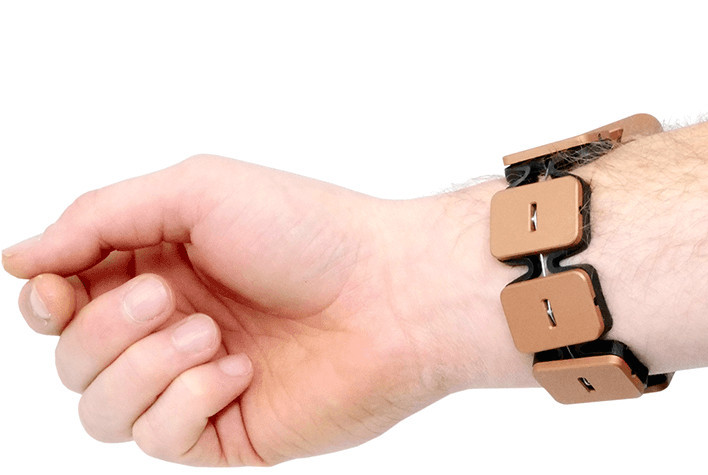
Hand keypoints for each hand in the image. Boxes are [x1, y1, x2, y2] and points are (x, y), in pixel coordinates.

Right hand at [3, 155, 493, 465]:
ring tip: (208, 334)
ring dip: (141, 367)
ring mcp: (195, 382)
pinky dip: (187, 400)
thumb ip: (99, 218)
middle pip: (72, 356)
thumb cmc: (305, 231)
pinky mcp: (225, 429)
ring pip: (100, 407)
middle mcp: (170, 325)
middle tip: (167, 297)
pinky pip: (159, 438)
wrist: (391, 292)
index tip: (57, 287)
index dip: (45, 298)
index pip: (62, 298)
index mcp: (158, 266)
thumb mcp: (194, 192)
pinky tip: (240, 371)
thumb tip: (19, 258)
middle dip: (103, 328)